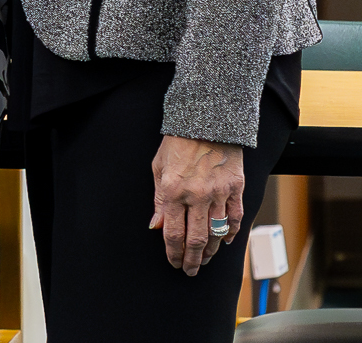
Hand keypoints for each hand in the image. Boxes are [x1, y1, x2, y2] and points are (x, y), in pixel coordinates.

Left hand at [148, 134, 246, 274]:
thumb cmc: (177, 143)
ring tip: (205, 260)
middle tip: (190, 271)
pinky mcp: (237, 188)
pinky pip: (236, 218)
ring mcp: (219, 193)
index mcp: (172, 191)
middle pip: (196, 239)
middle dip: (192, 259)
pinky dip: (232, 234)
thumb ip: (158, 200)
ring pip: (217, 233)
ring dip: (212, 251)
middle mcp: (196, 196)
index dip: (172, 253)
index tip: (173, 263)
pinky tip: (227, 242)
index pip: (172, 233)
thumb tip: (156, 226)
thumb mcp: (158, 168)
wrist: (207, 122)